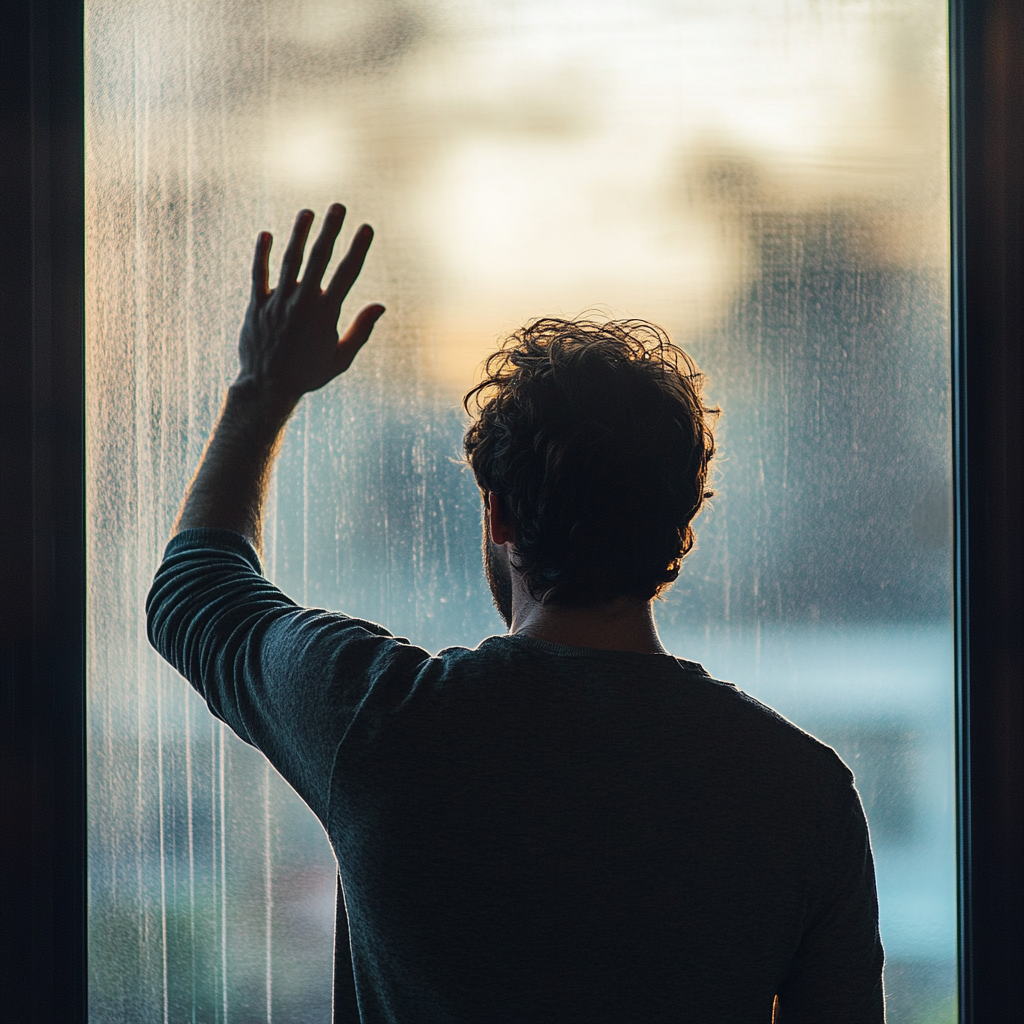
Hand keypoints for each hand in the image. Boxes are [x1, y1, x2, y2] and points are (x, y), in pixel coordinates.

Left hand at [237, 204, 384, 409]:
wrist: (268, 388)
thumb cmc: (309, 374)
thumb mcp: (341, 358)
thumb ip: (361, 330)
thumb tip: (381, 306)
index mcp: (325, 314)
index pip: (347, 274)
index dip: (358, 248)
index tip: (366, 228)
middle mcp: (302, 302)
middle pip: (319, 258)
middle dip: (330, 230)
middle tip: (338, 206)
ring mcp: (277, 302)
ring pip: (289, 261)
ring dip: (298, 234)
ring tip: (307, 212)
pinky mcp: (256, 305)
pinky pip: (258, 275)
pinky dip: (261, 254)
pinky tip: (266, 234)